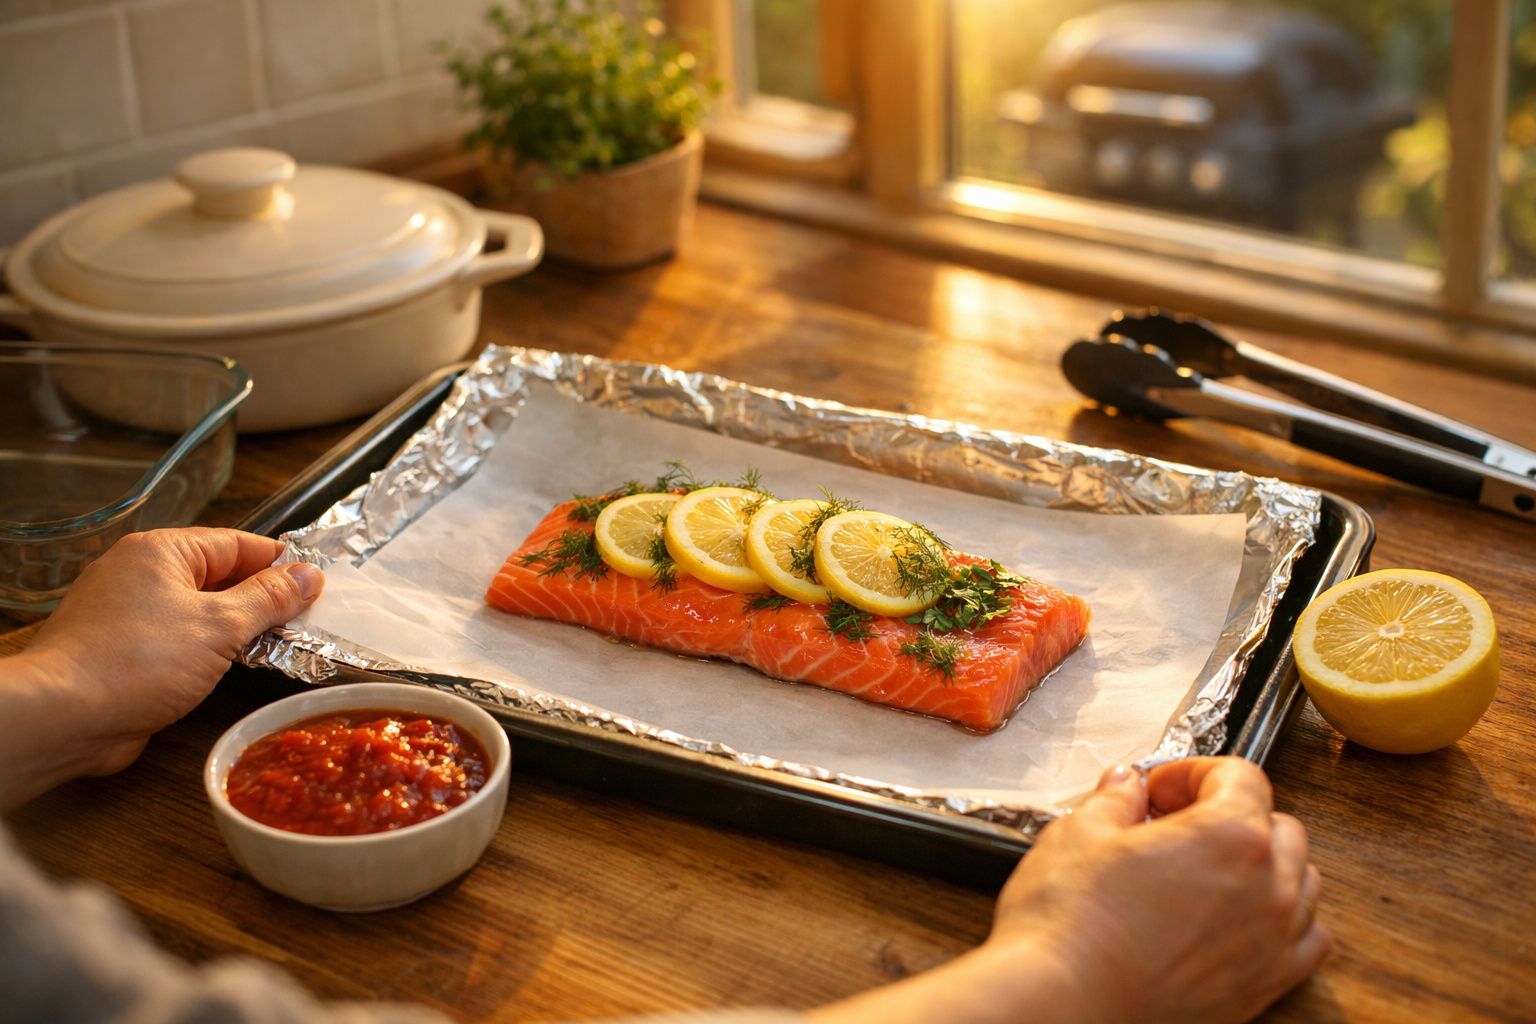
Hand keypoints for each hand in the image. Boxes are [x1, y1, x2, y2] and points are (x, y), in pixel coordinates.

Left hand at [1, 529, 323, 808]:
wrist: (63, 717)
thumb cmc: (139, 660)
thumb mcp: (220, 625)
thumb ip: (269, 599)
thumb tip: (310, 574)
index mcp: (161, 551)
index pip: (237, 544)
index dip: (281, 563)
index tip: (320, 583)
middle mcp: (141, 573)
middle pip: (219, 576)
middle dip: (263, 599)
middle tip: (309, 620)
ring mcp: (128, 612)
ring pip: (200, 610)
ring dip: (239, 628)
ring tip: (282, 646)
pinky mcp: (123, 650)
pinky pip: (180, 639)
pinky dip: (210, 649)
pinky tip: (236, 668)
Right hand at [990, 757, 1329, 1023]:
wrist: (1063, 1005)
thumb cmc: (1070, 925)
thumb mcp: (1079, 833)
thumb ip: (1114, 799)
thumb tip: (1126, 786)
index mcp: (1230, 836)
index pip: (1240, 776)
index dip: (1192, 772)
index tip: (1160, 788)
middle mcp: (1267, 888)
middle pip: (1278, 826)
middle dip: (1230, 814)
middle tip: (1175, 823)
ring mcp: (1273, 943)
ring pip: (1301, 881)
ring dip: (1264, 864)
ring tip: (1208, 869)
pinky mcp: (1264, 988)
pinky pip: (1306, 941)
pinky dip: (1283, 920)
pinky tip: (1237, 918)